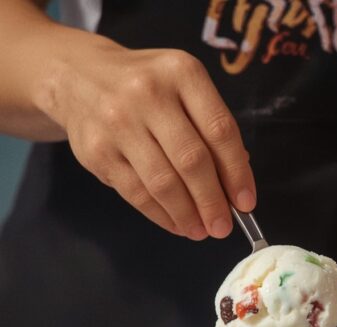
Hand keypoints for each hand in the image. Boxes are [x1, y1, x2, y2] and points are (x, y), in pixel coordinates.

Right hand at [44, 36, 254, 238]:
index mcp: (181, 73)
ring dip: (187, 215)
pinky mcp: (98, 151)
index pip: (220, 131)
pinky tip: (177, 224)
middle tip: (223, 226)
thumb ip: (210, 129)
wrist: (79, 76)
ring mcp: (119, 122)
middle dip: (212, 202)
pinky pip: (137, 193)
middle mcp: (148, 93)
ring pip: (163, 183)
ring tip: (201, 231)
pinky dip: (162, 216)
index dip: (237, 173)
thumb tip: (236, 186)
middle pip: (192, 161)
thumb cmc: (146, 88)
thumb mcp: (182, 88)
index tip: (246, 203)